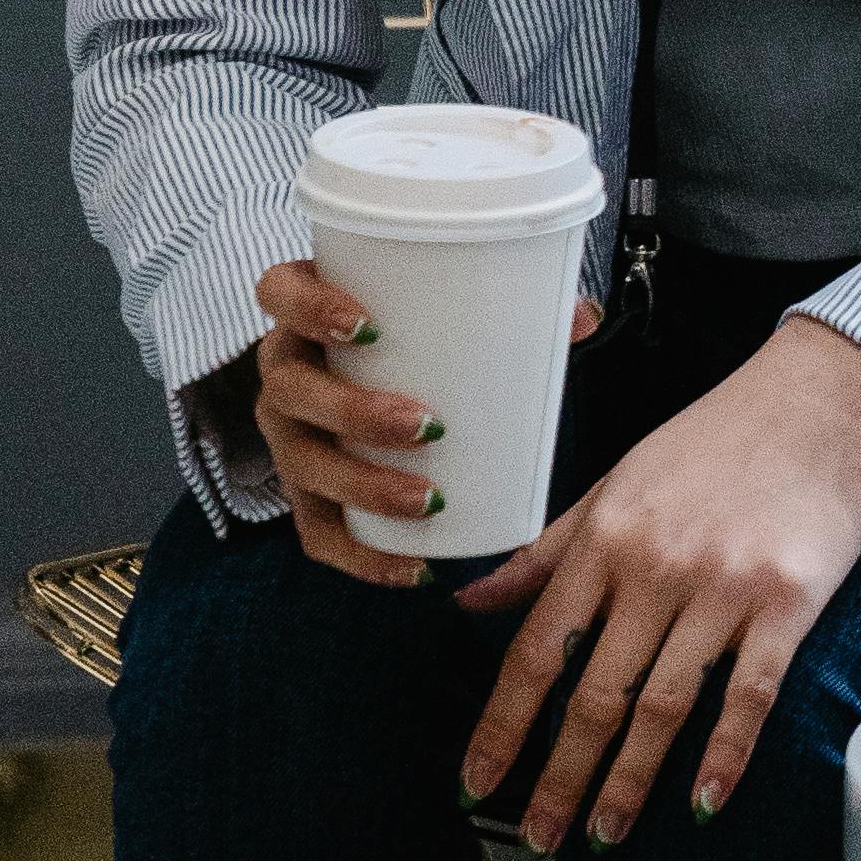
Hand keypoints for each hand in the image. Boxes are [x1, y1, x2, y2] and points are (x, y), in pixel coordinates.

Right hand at [231, 256, 595, 581]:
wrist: (368, 394)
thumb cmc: (412, 345)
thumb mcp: (451, 318)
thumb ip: (515, 310)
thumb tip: (582, 316)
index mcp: (307, 314)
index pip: (278, 292)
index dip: (308, 306)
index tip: (364, 325)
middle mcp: (285, 374)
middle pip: (291, 388)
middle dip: (353, 411)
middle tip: (425, 426)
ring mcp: (287, 438)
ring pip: (302, 465)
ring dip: (363, 486)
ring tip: (428, 500)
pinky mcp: (303, 496)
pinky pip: (317, 533)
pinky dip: (363, 556)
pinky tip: (411, 567)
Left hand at [454, 312, 860, 849]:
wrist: (815, 401)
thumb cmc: (711, 442)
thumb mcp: (611, 484)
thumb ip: (541, 553)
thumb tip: (464, 600)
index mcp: (603, 541)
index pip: (537, 651)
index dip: (502, 726)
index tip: (476, 783)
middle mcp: (654, 568)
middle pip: (595, 694)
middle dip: (561, 776)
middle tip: (543, 836)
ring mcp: (723, 588)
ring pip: (664, 705)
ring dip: (630, 781)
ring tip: (606, 835)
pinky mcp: (788, 602)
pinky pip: (750, 693)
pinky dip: (725, 754)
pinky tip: (701, 801)